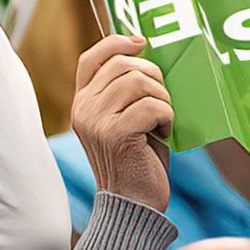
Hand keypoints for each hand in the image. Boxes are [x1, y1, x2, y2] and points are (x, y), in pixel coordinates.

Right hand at [70, 34, 171, 210]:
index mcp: (82, 103)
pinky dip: (167, 116)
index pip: (91, 58)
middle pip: (122, 64)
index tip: (141, 43)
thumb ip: (124, 93)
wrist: (132, 206)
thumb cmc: (135, 162)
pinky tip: (163, 133)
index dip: (116, 43)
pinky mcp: (116, 134)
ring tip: (162, 120)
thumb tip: (146, 59)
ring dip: (162, 98)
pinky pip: (152, 105)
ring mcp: (97, 121)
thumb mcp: (122, 121)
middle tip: (162, 100)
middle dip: (153, 76)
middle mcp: (84, 109)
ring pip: (139, 82)